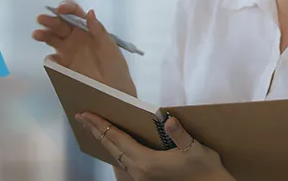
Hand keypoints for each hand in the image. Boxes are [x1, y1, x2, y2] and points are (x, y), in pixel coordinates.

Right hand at [32, 0, 136, 95]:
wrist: (114, 92)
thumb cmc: (116, 68)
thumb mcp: (110, 47)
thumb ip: (99, 30)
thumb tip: (90, 12)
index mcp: (87, 29)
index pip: (74, 13)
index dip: (66, 8)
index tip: (60, 9)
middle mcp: (76, 38)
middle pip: (59, 24)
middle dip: (50, 20)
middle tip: (41, 19)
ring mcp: (68, 51)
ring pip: (52, 38)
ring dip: (44, 34)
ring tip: (37, 34)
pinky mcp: (63, 67)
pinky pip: (53, 60)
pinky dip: (50, 59)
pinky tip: (53, 59)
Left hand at [76, 112, 233, 180]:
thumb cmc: (205, 170)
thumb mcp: (195, 149)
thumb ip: (180, 135)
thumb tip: (169, 120)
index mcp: (146, 162)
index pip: (117, 138)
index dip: (100, 124)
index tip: (85, 114)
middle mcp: (139, 171)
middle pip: (112, 147)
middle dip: (96, 131)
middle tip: (82, 116)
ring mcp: (142, 178)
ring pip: (116, 156)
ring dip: (104, 141)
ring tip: (94, 128)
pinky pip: (124, 163)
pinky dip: (115, 150)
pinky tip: (115, 146)